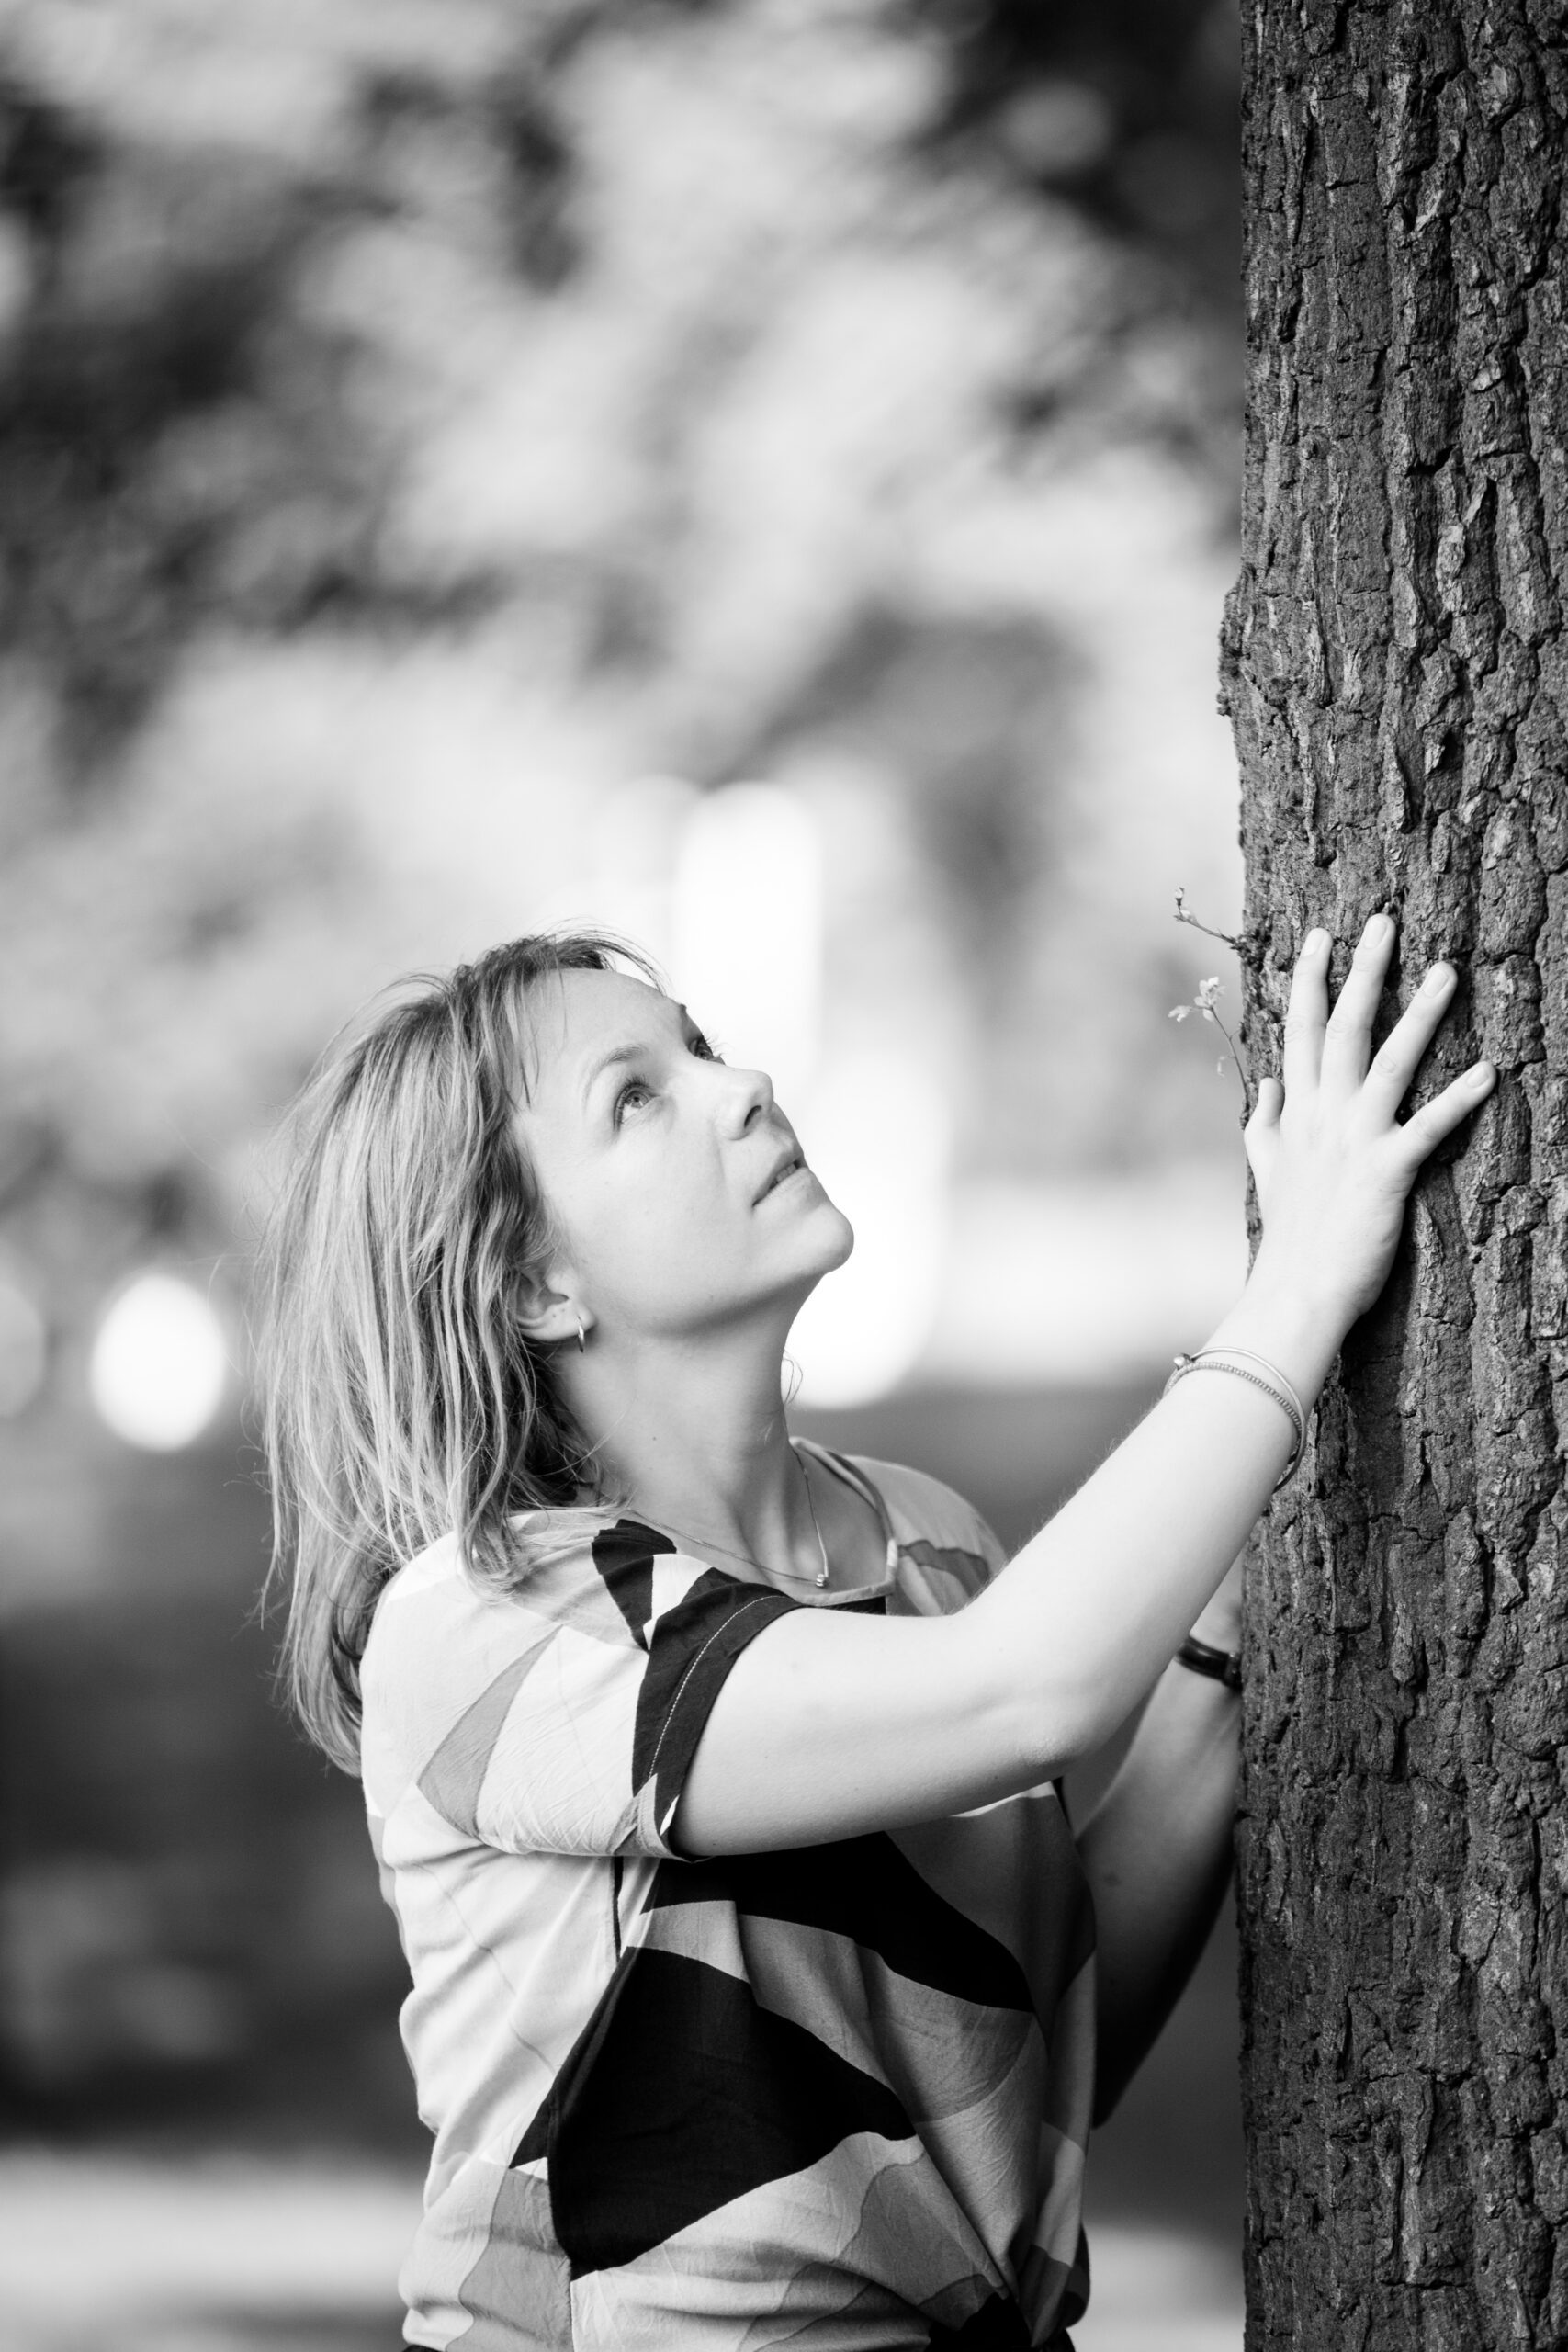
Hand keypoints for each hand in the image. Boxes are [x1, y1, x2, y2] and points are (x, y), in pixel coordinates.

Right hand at [1243, 914, 1493, 1329]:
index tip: (1321, 937)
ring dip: (1421, 1014)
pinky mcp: (1386, 1171)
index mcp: (1296, 1111)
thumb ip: (1264, 1122)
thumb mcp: (1267, 1170)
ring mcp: (1354, 1139)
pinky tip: (1490, 1071)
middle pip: (1344, 1028)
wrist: (1295, 1289)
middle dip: (1363, 972)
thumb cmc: (1289, 1234)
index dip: (1310, 981)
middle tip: (1382, 923)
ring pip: (1389, 1062)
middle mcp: (1323, 1115)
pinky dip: (1459, 1098)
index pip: (1301, 1032)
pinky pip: (1428, 1126)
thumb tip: (1267, 1082)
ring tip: (1448, 970)